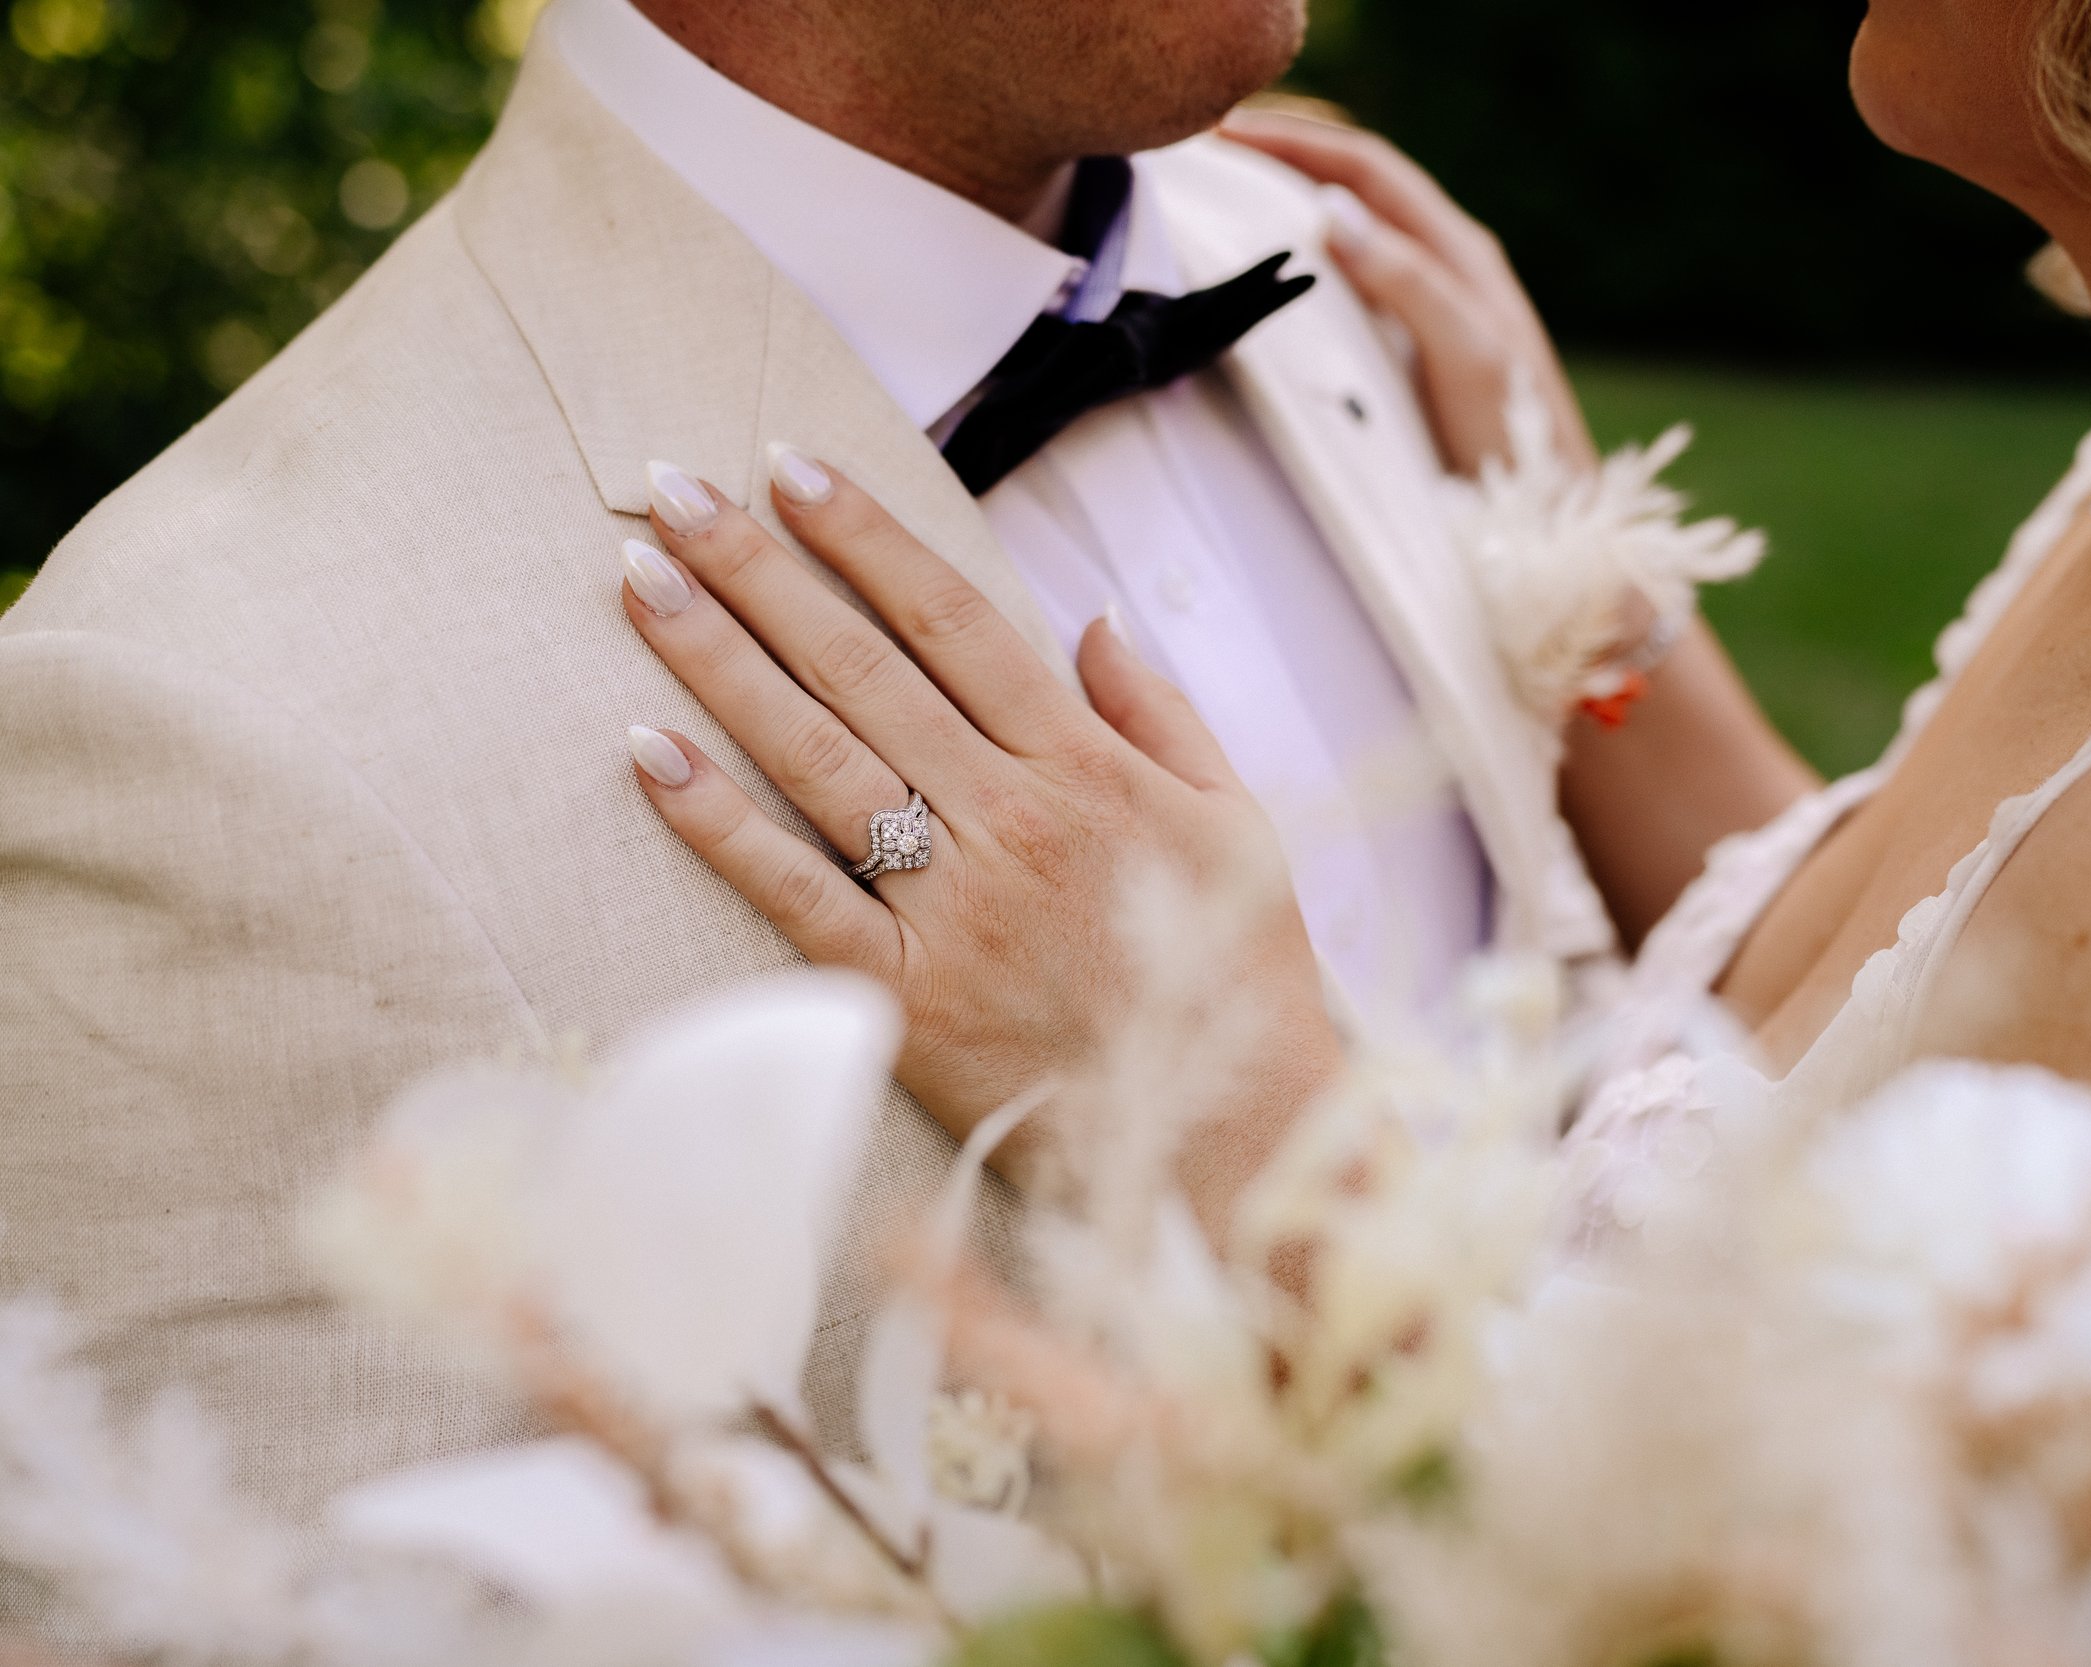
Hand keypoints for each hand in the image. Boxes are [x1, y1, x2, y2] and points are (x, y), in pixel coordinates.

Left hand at [619, 457, 1344, 1226]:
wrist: (1230, 1136)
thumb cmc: (1231, 973)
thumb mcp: (1235, 821)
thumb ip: (1159, 713)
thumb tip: (1090, 617)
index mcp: (1087, 767)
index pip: (953, 620)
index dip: (866, 536)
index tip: (789, 466)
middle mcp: (1010, 818)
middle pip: (862, 665)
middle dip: (758, 568)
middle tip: (672, 489)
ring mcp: (952, 906)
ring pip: (815, 756)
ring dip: (720, 660)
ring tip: (641, 580)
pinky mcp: (905, 995)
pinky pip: (794, 893)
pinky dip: (718, 823)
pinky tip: (648, 750)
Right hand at [1221, 106, 1596, 479]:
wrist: (1548, 522)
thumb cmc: (1517, 445)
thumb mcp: (1467, 355)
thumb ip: (1410, 282)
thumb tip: (1331, 211)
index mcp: (1461, 255)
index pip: (1369, 169)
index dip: (1299, 142)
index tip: (1227, 133)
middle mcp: (1447, 268)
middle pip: (1359, 188)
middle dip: (1288, 159)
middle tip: (1213, 153)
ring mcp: (1432, 308)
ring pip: (1355, 233)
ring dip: (1294, 206)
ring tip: (1228, 199)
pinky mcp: (1416, 350)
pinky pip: (1353, 284)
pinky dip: (1307, 262)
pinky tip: (1274, 277)